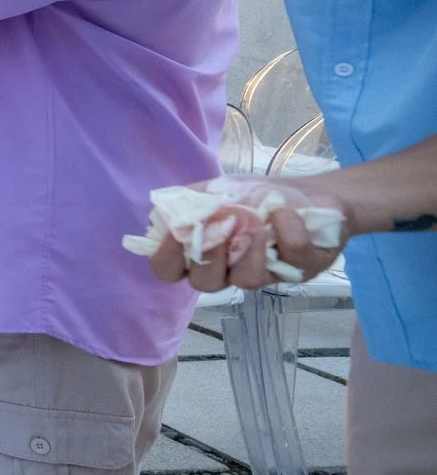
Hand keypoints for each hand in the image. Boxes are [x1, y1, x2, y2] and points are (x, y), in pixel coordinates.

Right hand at [148, 176, 345, 292]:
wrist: (308, 193)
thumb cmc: (255, 195)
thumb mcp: (216, 191)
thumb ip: (190, 201)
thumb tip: (165, 212)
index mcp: (203, 253)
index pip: (170, 270)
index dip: (167, 257)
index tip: (178, 233)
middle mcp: (230, 270)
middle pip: (205, 283)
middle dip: (209, 256)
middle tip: (220, 226)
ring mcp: (266, 273)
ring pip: (247, 280)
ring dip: (246, 249)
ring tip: (253, 222)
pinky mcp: (301, 267)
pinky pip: (291, 258)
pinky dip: (286, 231)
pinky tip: (284, 213)